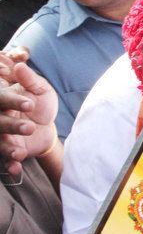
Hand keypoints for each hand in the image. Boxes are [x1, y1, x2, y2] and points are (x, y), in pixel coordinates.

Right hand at [0, 54, 58, 175]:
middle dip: (11, 126)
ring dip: (7, 148)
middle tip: (30, 127)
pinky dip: (9, 165)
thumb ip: (30, 79)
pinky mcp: (7, 150)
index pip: (3, 99)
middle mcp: (0, 118)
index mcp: (5, 100)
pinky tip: (16, 169)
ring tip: (20, 152)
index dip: (14, 101)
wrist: (47, 127)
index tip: (30, 104)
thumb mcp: (41, 90)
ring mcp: (1, 135)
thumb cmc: (41, 104)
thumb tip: (20, 65)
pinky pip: (3, 159)